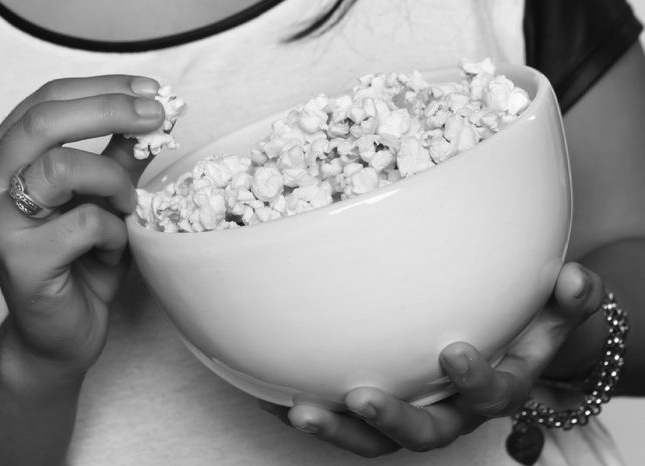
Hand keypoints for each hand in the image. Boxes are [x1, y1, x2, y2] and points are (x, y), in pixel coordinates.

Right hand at [0, 75, 165, 374]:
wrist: (61, 333)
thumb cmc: (82, 261)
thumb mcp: (107, 199)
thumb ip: (120, 158)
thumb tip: (150, 116)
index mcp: (6, 156)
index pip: (48, 99)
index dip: (104, 88)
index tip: (151, 91)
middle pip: (46, 120)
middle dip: (112, 111)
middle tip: (158, 118)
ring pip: (63, 168)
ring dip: (113, 184)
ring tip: (127, 207)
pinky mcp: (18, 258)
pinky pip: (84, 223)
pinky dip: (115, 232)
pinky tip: (112, 248)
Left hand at [260, 262, 605, 456]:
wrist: (504, 352)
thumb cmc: (524, 328)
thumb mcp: (553, 312)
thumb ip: (568, 299)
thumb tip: (575, 278)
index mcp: (495, 387)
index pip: (492, 394)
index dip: (476, 381)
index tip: (455, 353)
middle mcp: (452, 410)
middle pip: (426, 434)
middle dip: (394, 421)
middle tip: (361, 398)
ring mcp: (413, 411)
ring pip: (375, 439)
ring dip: (338, 428)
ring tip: (300, 411)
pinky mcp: (380, 407)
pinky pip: (344, 419)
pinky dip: (312, 410)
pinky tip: (274, 395)